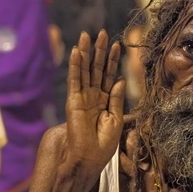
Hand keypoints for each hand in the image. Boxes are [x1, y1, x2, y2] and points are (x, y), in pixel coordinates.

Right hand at [64, 30, 125, 172]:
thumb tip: (119, 80)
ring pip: (84, 70)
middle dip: (99, 51)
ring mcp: (82, 97)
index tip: (119, 44)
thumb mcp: (116, 120)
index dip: (113, 60)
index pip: (108, 75)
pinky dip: (75, 65)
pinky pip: (74, 80)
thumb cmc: (103, 145)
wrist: (89, 158)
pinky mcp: (73, 101)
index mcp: (104, 101)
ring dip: (86, 53)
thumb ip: (116, 99)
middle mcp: (92, 96)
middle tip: (102, 33)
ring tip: (87, 35)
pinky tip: (77, 52)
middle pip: (96, 69)